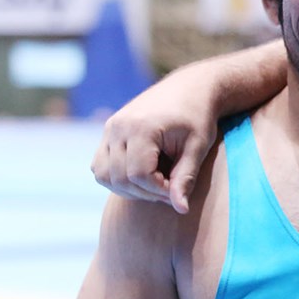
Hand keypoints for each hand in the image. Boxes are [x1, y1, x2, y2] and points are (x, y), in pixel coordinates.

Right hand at [90, 72, 217, 214]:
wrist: (190, 88)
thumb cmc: (198, 117)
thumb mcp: (198, 147)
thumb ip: (186, 178)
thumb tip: (181, 210)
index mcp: (141, 127)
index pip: (139, 175)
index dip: (158, 190)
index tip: (177, 190)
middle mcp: (119, 127)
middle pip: (119, 178)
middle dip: (145, 192)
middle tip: (169, 190)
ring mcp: (110, 128)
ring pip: (103, 175)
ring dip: (127, 188)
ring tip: (156, 184)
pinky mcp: (108, 131)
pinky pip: (100, 165)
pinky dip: (116, 177)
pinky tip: (142, 176)